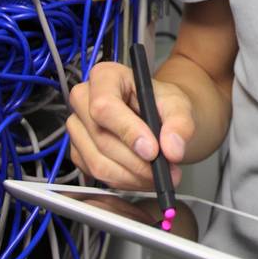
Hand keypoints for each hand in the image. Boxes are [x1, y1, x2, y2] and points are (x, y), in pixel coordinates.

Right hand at [66, 61, 194, 188]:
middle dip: (136, 162)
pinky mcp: (78, 152)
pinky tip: (143, 176)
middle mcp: (84, 99)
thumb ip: (179, 123)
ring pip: (98, 162)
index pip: (104, 106)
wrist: (159, 116)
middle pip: (101, 138)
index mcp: (105, 77)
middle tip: (165, 169)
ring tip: (159, 175)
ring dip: (133, 176)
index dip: (128, 131)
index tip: (152, 150)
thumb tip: (172, 149)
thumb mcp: (178, 105)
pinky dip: (125, 181)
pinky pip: (98, 176)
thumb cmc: (162, 103)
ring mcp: (78, 127)